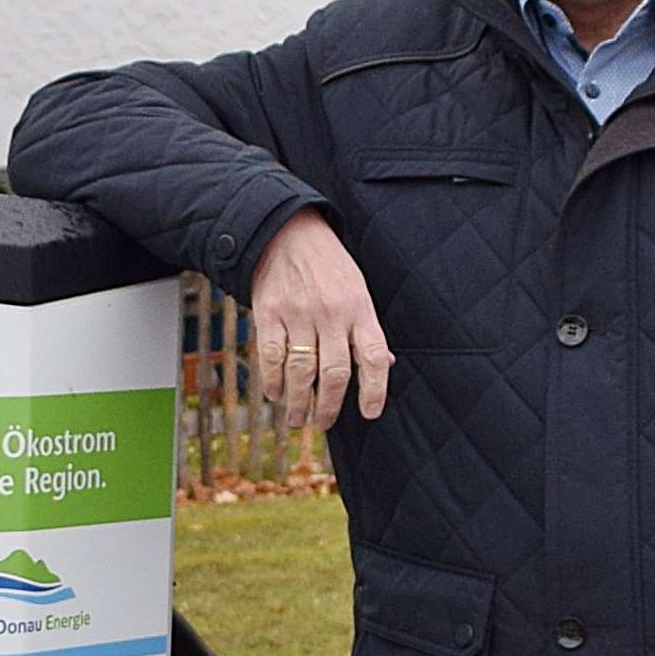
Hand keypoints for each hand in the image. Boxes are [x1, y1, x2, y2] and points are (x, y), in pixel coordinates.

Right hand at [245, 209, 394, 426]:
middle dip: (329, 406)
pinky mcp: (269, 313)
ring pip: (302, 371)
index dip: (374, 390)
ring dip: (300, 402)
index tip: (370, 413)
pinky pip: (271, 356)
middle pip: (334, 372)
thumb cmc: (328, 266)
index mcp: (360, 309)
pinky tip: (276, 394)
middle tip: (324, 423)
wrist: (286, 232)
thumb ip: (367, 329)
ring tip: (299, 419)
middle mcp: (331, 314)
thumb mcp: (358, 290)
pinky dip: (273, 381)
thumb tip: (385, 366)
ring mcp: (299, 314)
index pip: (373, 357)